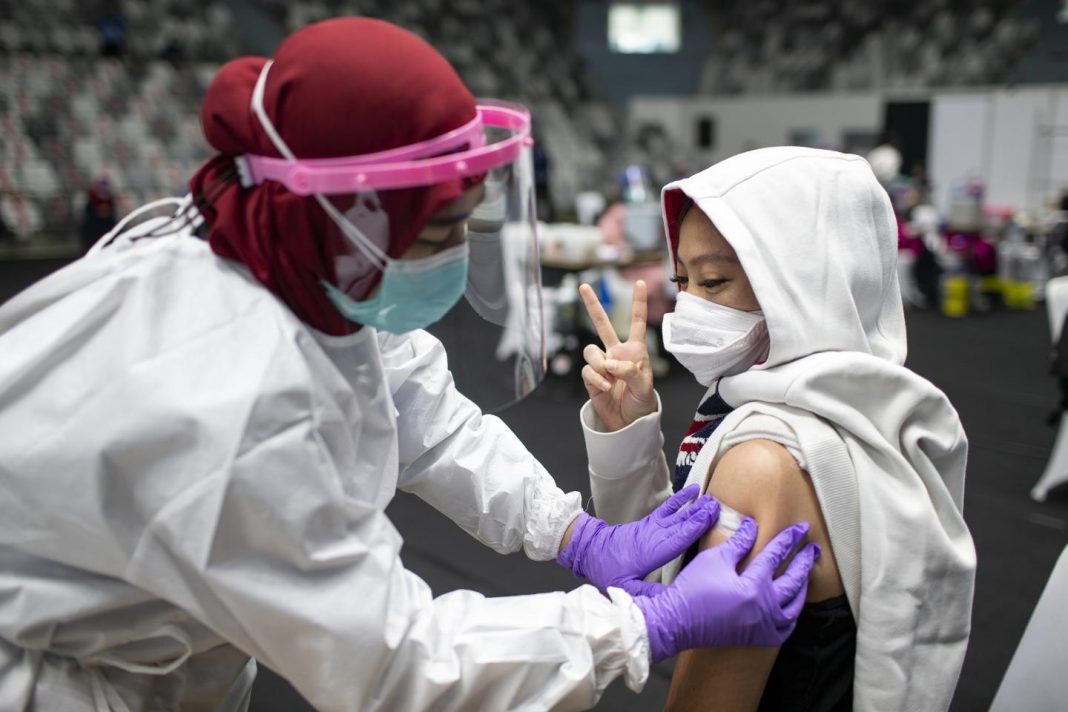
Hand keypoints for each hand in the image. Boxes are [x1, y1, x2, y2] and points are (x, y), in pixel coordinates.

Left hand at [558, 485, 719, 595]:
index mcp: (651, 552)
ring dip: (693, 506)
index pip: (678, 538)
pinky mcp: (648, 523)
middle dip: (700, 514)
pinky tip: (690, 492)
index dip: (696, 527)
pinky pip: (667, 509)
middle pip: (681, 523)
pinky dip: (679, 500)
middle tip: (719, 504)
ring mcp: (651, 527)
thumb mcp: (626, 589)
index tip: (712, 516)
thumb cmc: (607, 571)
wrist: (590, 550)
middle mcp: (654, 536)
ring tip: (709, 497)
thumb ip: (650, 594)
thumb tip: (674, 600)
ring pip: (676, 515)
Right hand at [579, 279, 655, 430]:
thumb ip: (630, 371)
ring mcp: (602, 364)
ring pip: (590, 351)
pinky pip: (587, 370)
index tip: (641, 283)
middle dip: (592, 305)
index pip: (637, 322)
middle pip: (602, 325)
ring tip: (610, 381)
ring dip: (599, 365)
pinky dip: (595, 379)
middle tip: (583, 286)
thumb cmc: (642, 403)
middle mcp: (617, 353)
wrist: (628, 423)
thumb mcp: (644, 388)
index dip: (638, 302)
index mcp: (635, 351)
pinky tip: (605, 388)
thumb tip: (610, 362)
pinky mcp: (590, 377)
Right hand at [634, 518, 818, 662]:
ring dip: (802, 589)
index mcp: (754, 586)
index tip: (800, 528)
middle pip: (793, 581)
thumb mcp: (714, 559)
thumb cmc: (693, 589)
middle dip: (804, 562)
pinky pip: (784, 629)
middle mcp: (764, 608)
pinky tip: (792, 608)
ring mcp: (763, 626)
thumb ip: (738, 543)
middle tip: (812, 549)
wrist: (677, 622)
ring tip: (805, 576)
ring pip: (794, 607)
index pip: (777, 556)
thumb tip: (752, 527)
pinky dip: (792, 617)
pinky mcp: (757, 637)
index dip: (789, 540)